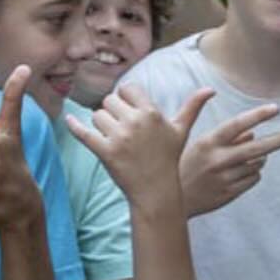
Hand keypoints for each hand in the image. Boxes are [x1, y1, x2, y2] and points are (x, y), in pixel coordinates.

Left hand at [65, 86, 211, 203]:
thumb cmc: (168, 159)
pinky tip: (68, 120)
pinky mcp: (105, 152)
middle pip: (109, 101)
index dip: (126, 99)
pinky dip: (74, 126)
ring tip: (113, 139)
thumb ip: (192, 107)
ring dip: (101, 125)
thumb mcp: (180, 131)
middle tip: (122, 130)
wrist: (156, 190)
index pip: (127, 89)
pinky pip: (84, 133)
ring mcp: (119, 137)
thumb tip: (211, 89)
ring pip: (97, 116)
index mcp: (151, 112)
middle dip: (113, 113)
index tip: (130, 112)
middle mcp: (135, 122)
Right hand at [179, 102, 279, 216]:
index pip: (238, 125)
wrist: (170, 200)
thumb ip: (226, 137)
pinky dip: (252, 173)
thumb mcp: (199, 146)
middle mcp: (218, 160)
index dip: (258, 116)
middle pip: (258, 148)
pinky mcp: (230, 194)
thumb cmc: (184, 166)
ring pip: (258, 164)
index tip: (276, 109)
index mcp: (209, 143)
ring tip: (240, 159)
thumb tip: (253, 133)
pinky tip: (238, 172)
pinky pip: (253, 179)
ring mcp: (225, 179)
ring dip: (258, 158)